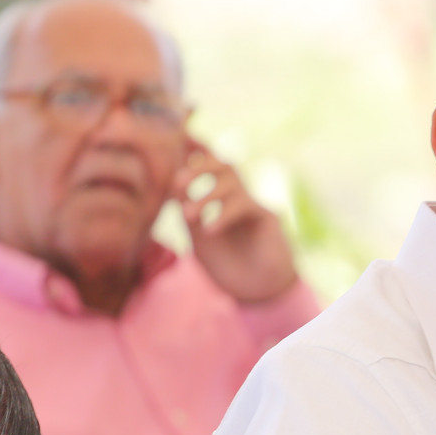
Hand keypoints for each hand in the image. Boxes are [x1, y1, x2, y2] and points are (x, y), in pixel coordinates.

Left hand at [175, 140, 299, 304]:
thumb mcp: (198, 237)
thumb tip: (169, 186)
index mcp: (219, 198)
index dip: (193, 150)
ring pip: (233, 179)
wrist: (256, 292)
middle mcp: (237, 195)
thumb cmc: (227, 265)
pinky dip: (223, 214)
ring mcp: (253, 204)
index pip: (207, 166)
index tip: (173, 141)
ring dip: (207, 193)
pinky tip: (210, 231)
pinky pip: (244, 204)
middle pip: (223, 163)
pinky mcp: (266, 217)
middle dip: (199, 165)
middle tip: (177, 181)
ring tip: (188, 215)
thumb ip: (187, 212)